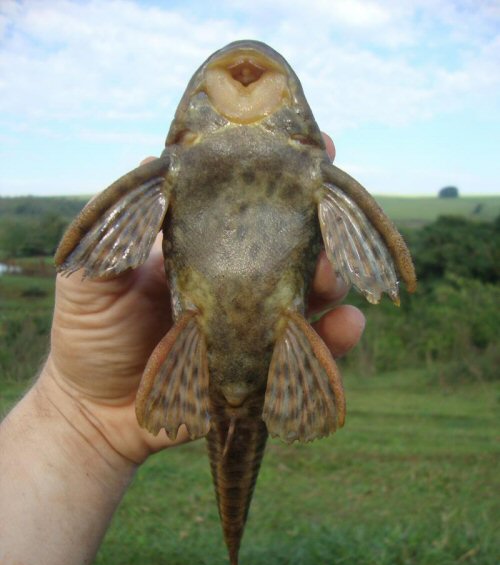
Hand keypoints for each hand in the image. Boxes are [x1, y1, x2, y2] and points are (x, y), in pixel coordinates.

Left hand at [42, 133, 363, 463]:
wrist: (96, 411)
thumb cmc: (90, 338)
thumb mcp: (87, 281)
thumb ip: (112, 236)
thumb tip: (151, 168)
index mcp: (199, 248)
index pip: (244, 203)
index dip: (277, 176)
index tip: (311, 150)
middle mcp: (234, 278)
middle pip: (291, 243)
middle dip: (317, 228)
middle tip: (325, 222)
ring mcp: (253, 320)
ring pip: (311, 290)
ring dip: (333, 280)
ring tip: (334, 281)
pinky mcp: (263, 365)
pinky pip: (309, 347)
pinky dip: (335, 336)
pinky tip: (345, 327)